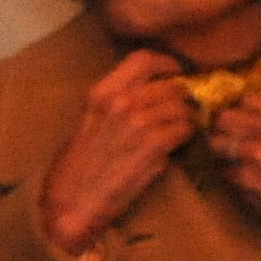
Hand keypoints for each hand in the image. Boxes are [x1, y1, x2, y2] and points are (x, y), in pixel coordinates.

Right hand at [39, 49, 192, 258]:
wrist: (73, 201)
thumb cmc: (77, 166)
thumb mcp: (88, 122)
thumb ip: (116, 103)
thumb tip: (153, 94)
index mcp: (101, 93)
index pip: (144, 59)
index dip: (167, 64)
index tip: (174, 74)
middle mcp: (121, 101)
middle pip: (171, 84)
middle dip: (182, 96)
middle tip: (183, 108)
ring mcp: (140, 122)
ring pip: (183, 106)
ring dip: (186, 117)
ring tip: (180, 127)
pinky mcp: (155, 145)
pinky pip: (186, 129)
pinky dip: (186, 136)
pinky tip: (177, 144)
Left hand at [213, 91, 260, 260]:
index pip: (250, 99)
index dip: (247, 110)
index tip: (249, 119)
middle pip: (227, 117)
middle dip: (228, 127)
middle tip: (235, 137)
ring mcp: (257, 155)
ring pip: (218, 141)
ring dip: (223, 149)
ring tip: (232, 158)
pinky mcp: (245, 179)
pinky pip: (224, 170)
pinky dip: (229, 174)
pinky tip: (242, 180)